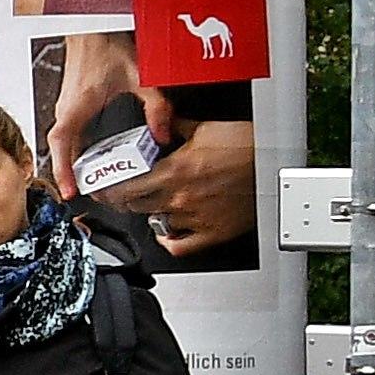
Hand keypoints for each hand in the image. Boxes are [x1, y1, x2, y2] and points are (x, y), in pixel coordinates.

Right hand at [43, 26, 144, 190]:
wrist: (93, 29)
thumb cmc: (108, 47)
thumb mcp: (140, 79)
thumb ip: (155, 108)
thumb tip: (162, 135)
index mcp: (78, 106)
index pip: (61, 144)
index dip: (63, 169)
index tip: (69, 190)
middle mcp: (66, 109)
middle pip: (60, 149)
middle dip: (69, 174)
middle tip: (84, 193)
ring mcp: (65, 107)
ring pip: (61, 142)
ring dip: (70, 162)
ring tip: (86, 181)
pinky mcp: (70, 105)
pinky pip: (65, 133)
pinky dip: (73, 149)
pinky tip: (90, 157)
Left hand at [97, 115, 259, 256]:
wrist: (275, 164)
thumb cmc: (246, 144)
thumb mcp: (203, 129)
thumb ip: (173, 130)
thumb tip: (158, 126)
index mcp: (174, 171)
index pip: (125, 187)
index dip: (108, 190)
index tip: (100, 188)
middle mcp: (180, 198)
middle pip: (135, 207)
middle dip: (122, 201)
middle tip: (116, 196)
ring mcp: (195, 218)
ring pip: (156, 223)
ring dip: (148, 215)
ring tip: (147, 205)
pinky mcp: (212, 233)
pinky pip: (180, 247)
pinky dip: (168, 241)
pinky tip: (165, 232)